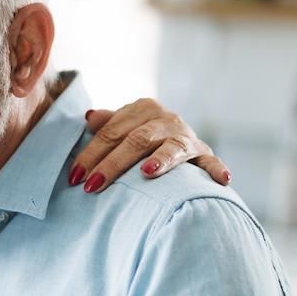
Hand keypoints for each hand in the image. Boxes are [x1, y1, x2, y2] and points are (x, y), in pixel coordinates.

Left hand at [69, 98, 231, 192]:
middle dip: (112, 164)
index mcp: (143, 109)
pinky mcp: (204, 154)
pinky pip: (210, 162)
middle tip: (92, 186)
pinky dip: (216, 170)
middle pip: (135, 141)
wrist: (176, 139)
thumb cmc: (140, 137)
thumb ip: (108, 123)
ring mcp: (186, 136)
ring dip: (161, 160)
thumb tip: (88, 117)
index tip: (75, 176)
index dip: (91, 153)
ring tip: (147, 172)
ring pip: (170, 148)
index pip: (112, 132)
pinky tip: (221, 180)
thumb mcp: (124, 126)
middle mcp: (166, 119)